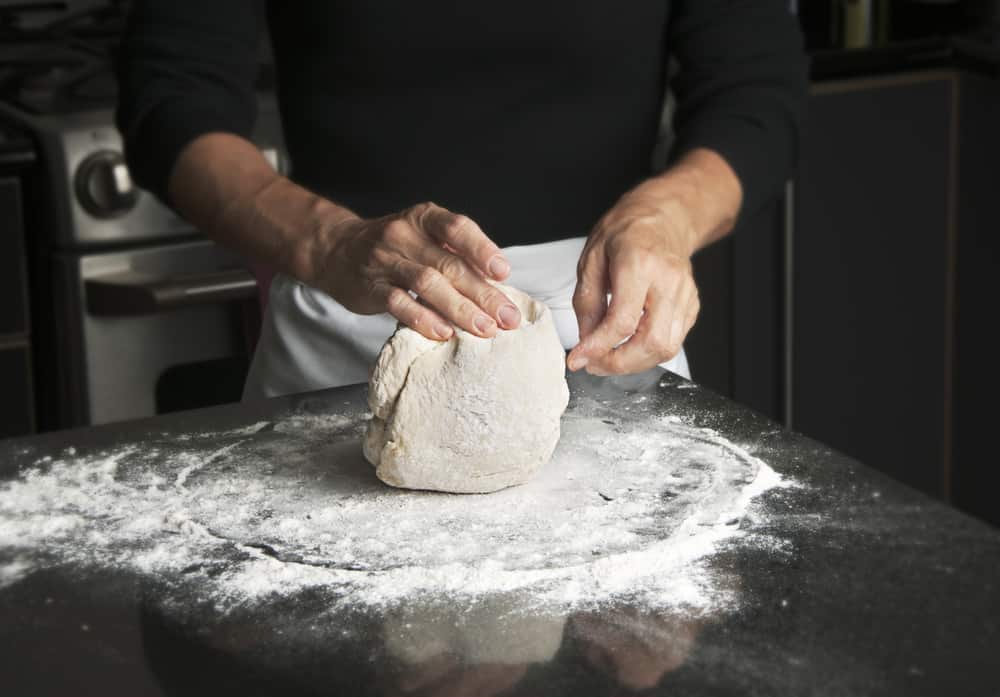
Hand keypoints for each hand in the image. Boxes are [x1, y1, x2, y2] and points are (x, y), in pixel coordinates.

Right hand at [311, 202, 521, 340]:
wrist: (337, 250)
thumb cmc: (395, 248)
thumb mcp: (423, 237)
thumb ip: (455, 255)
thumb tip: (498, 287)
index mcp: (424, 218)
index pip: (457, 228)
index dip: (482, 249)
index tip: (503, 273)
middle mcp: (404, 235)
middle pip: (449, 264)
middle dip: (482, 293)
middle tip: (507, 317)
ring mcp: (385, 260)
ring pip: (427, 283)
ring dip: (459, 308)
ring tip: (484, 328)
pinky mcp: (370, 287)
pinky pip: (399, 303)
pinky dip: (424, 318)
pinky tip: (444, 332)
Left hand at [567, 195, 700, 375]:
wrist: (663, 218)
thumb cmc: (626, 233)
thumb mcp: (591, 259)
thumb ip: (587, 303)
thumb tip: (586, 341)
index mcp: (639, 264)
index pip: (622, 321)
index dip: (598, 347)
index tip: (579, 359)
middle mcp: (668, 281)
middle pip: (651, 342)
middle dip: (619, 364)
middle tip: (594, 364)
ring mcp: (685, 294)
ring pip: (666, 348)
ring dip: (634, 363)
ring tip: (609, 357)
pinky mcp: (691, 305)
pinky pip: (673, 341)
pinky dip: (648, 352)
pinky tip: (629, 344)